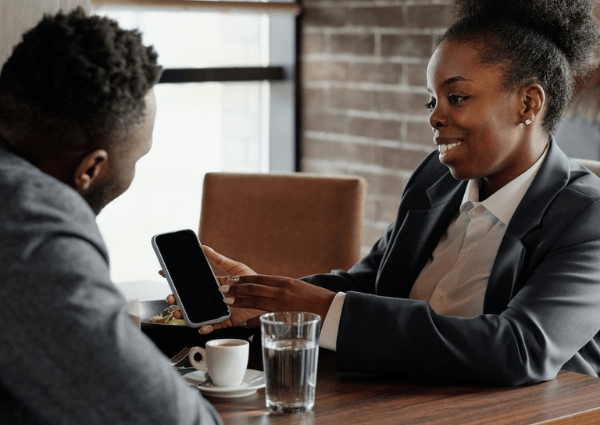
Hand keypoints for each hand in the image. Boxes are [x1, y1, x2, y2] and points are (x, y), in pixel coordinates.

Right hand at [159, 246, 261, 325]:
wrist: (269, 298)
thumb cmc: (254, 282)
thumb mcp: (236, 268)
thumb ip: (219, 259)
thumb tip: (204, 247)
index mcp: (215, 285)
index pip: (193, 282)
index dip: (178, 279)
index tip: (164, 273)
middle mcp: (214, 298)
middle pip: (191, 300)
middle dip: (177, 299)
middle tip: (170, 297)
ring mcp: (219, 310)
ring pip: (198, 313)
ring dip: (186, 314)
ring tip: (179, 312)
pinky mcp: (227, 320)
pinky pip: (214, 325)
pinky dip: (206, 327)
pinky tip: (200, 326)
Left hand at [220, 274, 336, 327]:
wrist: (330, 309)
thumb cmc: (314, 299)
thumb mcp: (297, 287)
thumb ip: (281, 288)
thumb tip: (267, 290)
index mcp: (283, 281)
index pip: (258, 278)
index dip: (243, 279)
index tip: (231, 280)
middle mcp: (280, 290)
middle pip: (253, 288)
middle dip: (236, 289)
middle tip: (222, 290)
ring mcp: (281, 304)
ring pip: (255, 301)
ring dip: (239, 301)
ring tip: (226, 302)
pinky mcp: (283, 316)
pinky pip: (263, 318)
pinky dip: (252, 320)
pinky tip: (243, 322)